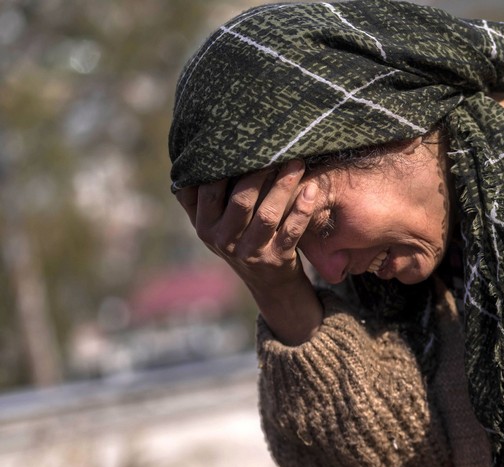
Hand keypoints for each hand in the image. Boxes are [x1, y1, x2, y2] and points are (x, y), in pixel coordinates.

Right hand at [175, 160, 321, 344]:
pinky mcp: (278, 260)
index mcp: (204, 227)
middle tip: (275, 148)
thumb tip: (189, 156)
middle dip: (259, 172)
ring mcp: (251, 252)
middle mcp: (224, 241)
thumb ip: (200, 198)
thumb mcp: (214, 225)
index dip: (224, 165)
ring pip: (268, 214)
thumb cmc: (242, 241)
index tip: (241, 141)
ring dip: (283, 185)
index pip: (208, 190)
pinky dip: (303, 210)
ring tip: (296, 162)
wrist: (270, 284)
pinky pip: (292, 231)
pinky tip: (311, 190)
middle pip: (240, 200)